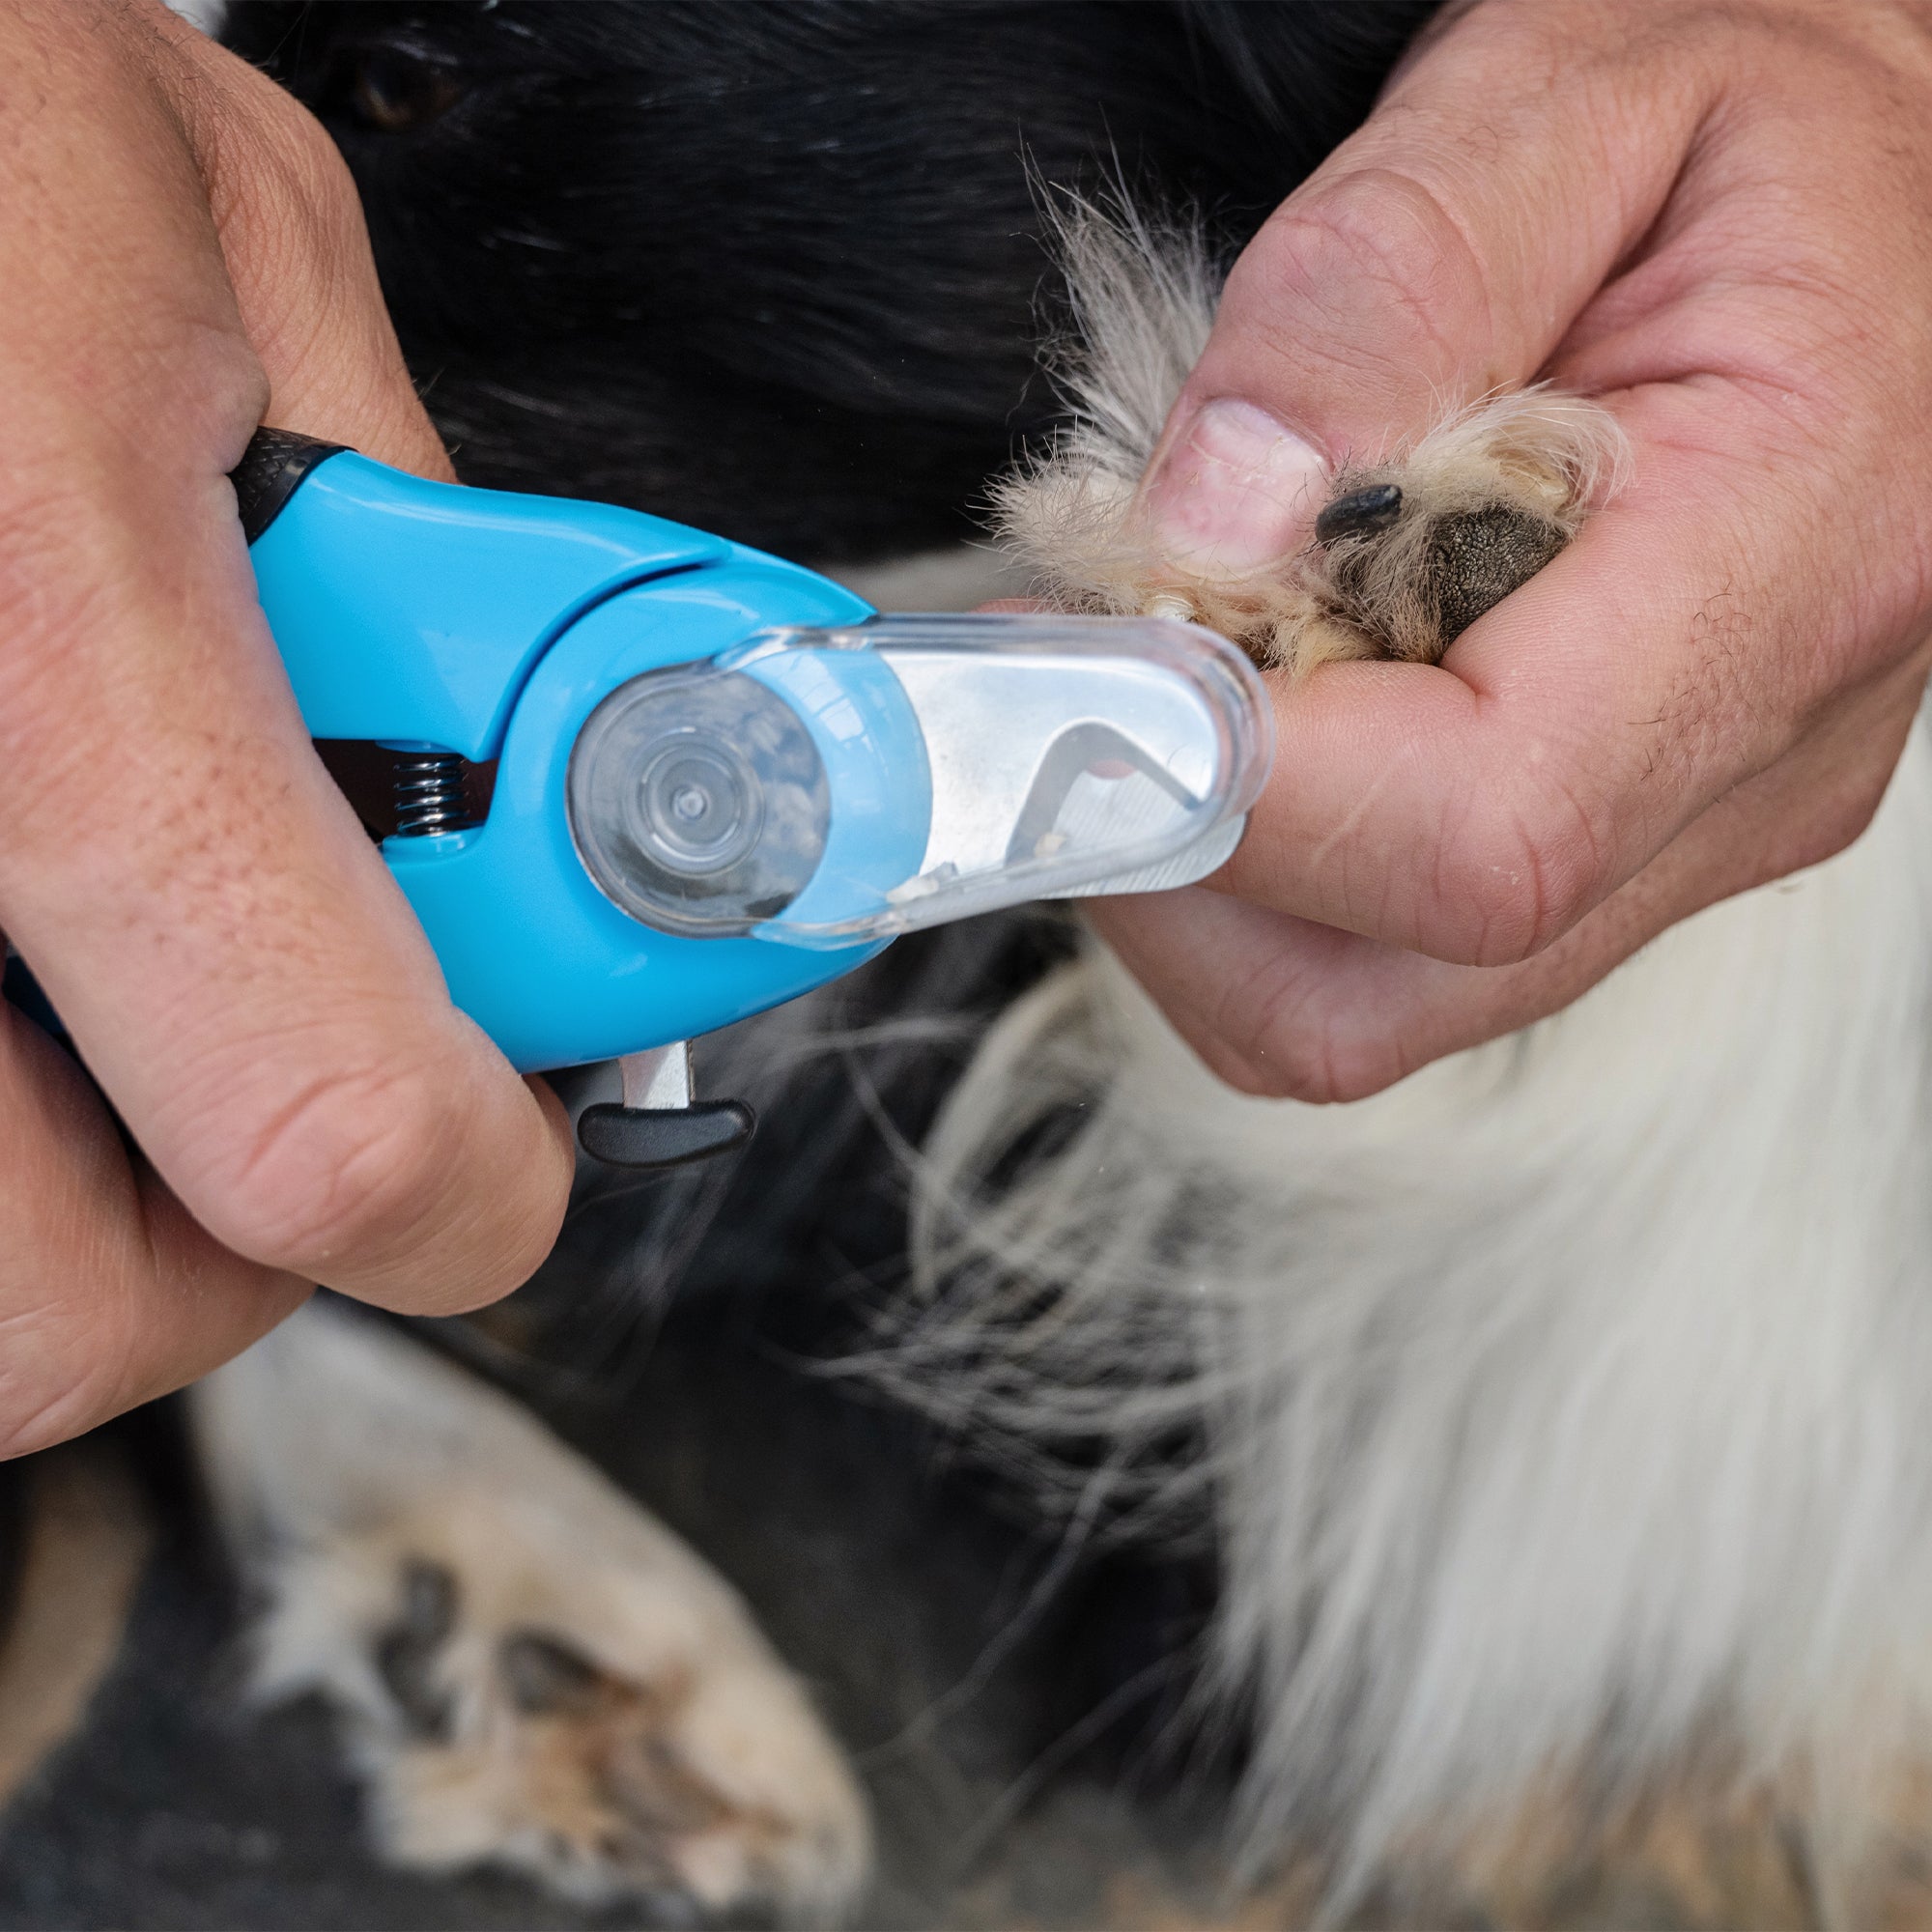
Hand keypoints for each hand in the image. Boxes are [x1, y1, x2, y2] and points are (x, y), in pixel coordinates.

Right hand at [0, 1, 571, 1455]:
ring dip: (94, 1180)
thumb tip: (563, 742)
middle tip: (302, 1068)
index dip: (479, 1180)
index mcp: (47, 648)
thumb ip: (421, 543)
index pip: (334, 1127)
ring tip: (137, 968)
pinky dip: (3, 1097)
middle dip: (252, 1224)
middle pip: (82, 1306)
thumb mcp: (240, 257)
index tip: (515, 1137)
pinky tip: (34, 932)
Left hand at [1094, 0, 1931, 1099]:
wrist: (1886, 182)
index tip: (1080, 654)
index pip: (1474, 833)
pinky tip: (1267, 689)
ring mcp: (1685, 836)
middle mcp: (1752, 764)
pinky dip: (1256, 857)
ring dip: (1191, 867)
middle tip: (1098, 660)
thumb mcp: (1568, 95)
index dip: (1224, 788)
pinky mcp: (1620, 851)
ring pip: (1351, 1008)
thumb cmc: (1755, 112)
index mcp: (1791, 563)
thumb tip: (1209, 529)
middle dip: (1164, 858)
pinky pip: (1377, 952)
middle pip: (1374, 992)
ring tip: (1184, 658)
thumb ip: (1378, 294)